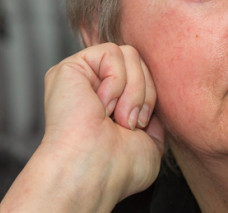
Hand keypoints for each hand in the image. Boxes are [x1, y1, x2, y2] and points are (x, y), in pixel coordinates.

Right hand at [0, 43, 163, 212]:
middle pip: (139, 59)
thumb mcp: (150, 140)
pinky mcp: (70, 67)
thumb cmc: (118, 168)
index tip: (141, 125)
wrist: (95, 174)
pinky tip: (101, 106)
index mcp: (110, 100)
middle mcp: (94, 84)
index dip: (150, 95)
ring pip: (129, 53)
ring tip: (116, 117)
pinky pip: (111, 53)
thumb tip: (156, 103)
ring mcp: (82, 75)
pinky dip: (116, 81)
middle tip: (129, 123)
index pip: (144, 73)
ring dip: (132, 90)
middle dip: (144, 92)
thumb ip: (153, 116)